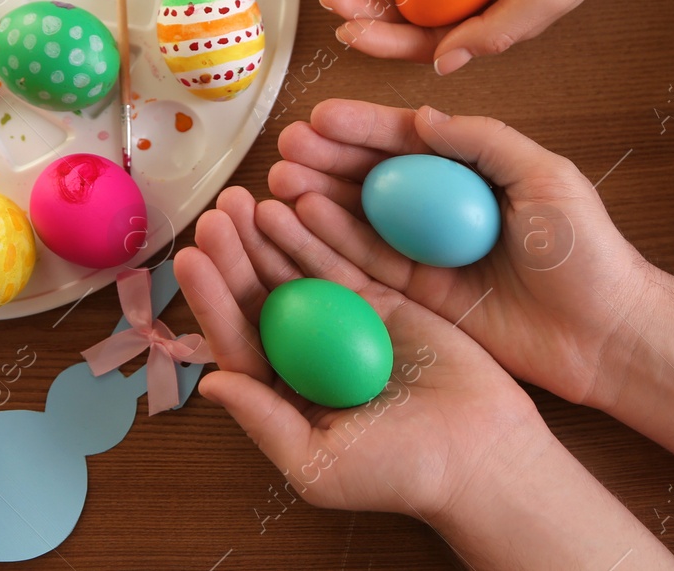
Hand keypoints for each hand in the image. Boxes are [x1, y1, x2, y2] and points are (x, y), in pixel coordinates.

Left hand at [176, 185, 559, 520]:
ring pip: (296, 270)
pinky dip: (318, 233)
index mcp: (284, 394)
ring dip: (268, 235)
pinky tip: (295, 205)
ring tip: (245, 200)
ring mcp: (344, 322)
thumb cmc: (400, 473)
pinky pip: (343, 259)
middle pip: (261, 296)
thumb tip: (209, 383)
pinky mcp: (382, 299)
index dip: (212, 300)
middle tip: (218, 212)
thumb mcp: (319, 462)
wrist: (481, 454)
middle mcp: (307, 354)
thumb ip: (264, 421)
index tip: (191, 258)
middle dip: (235, 253)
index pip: (238, 339)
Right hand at [267, 101, 652, 410]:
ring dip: (317, 198)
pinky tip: (300, 220)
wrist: (606, 336)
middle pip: (374, 177)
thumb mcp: (545, 177)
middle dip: (328, 159)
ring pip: (360, 219)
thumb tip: (423, 116)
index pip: (410, 142)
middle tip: (286, 147)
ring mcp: (429, 253)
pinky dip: (332, 242)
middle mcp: (443, 209)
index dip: (364, 128)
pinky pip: (368, 265)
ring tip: (277, 179)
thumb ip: (484, 142)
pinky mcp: (420, 298)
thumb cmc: (588, 252)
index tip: (320, 116)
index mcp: (475, 172)